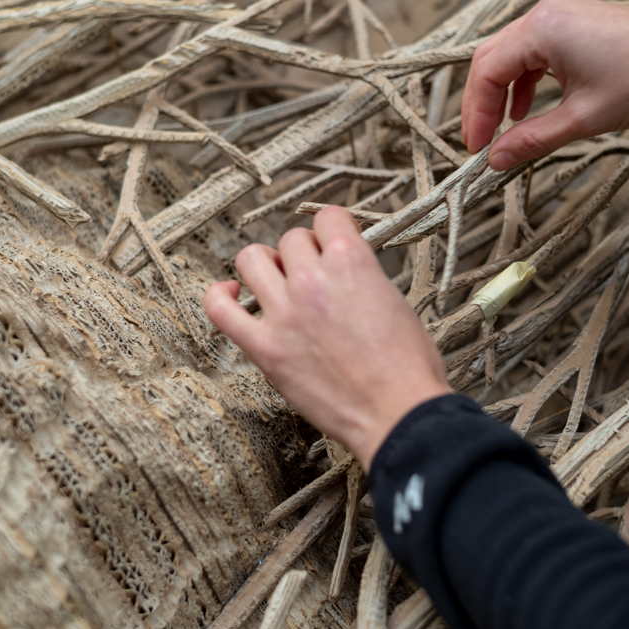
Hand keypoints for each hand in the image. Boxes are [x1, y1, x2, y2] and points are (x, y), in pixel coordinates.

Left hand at [204, 207, 450, 469]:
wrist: (398, 412)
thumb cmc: (409, 365)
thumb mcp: (396, 301)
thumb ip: (364, 278)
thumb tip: (345, 274)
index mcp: (351, 261)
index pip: (327, 216)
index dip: (331, 228)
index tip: (332, 243)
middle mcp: (312, 279)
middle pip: (290, 240)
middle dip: (303, 252)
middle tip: (314, 275)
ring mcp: (284, 313)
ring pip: (251, 259)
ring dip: (265, 265)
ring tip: (276, 281)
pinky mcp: (265, 348)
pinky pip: (220, 309)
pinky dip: (220, 295)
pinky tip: (232, 294)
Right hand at [462, 0, 628, 169]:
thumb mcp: (584, 118)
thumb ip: (533, 139)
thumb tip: (496, 161)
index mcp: (542, 28)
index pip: (487, 72)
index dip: (476, 114)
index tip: (478, 150)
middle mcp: (545, 12)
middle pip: (492, 59)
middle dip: (483, 103)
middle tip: (482, 143)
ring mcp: (561, 13)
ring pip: (511, 54)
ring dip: (501, 92)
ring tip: (502, 131)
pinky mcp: (574, 20)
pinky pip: (534, 50)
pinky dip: (524, 80)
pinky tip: (526, 109)